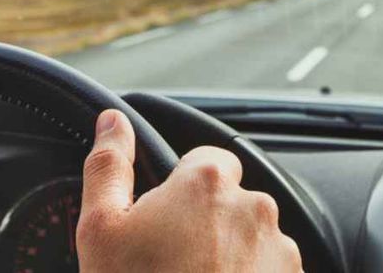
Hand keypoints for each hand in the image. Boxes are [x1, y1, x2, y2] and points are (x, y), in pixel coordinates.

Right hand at [78, 109, 302, 271]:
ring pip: (251, 241)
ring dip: (229, 258)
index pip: (204, 159)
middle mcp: (255, 210)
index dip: (179, 187)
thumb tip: (113, 123)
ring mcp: (281, 254)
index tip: (162, 219)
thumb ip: (109, 165)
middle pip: (229, 201)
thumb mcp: (101, 230)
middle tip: (169, 263)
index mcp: (208, 184)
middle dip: (205, 224)